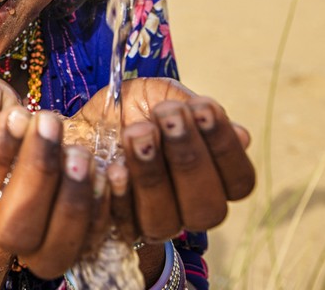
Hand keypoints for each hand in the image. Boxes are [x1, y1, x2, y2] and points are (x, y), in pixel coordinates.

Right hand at [0, 75, 107, 278]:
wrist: (11, 136)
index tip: (17, 116)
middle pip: (13, 230)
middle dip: (37, 174)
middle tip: (51, 124)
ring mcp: (32, 242)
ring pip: (51, 249)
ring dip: (72, 198)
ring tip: (80, 151)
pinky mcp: (69, 241)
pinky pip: (89, 241)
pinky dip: (101, 209)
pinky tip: (105, 171)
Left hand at [71, 78, 255, 242]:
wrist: (82, 121)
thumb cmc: (131, 108)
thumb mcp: (161, 96)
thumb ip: (194, 112)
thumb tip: (242, 136)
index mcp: (214, 179)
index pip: (239, 181)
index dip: (224, 147)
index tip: (201, 108)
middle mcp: (190, 209)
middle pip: (208, 208)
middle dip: (189, 158)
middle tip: (168, 117)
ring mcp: (154, 224)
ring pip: (165, 220)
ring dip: (153, 174)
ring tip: (137, 132)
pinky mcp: (116, 229)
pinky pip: (123, 225)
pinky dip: (120, 194)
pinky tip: (113, 166)